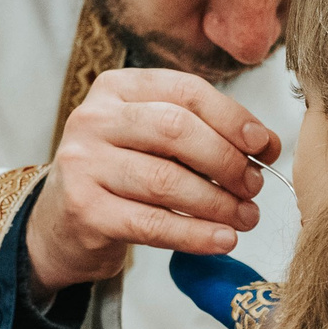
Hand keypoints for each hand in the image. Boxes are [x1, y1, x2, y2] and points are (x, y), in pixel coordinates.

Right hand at [25, 68, 282, 292]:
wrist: (61, 223)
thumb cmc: (119, 176)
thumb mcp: (153, 139)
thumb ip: (203, 132)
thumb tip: (265, 144)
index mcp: (116, 88)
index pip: (186, 91)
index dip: (234, 118)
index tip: (264, 145)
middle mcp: (93, 119)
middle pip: (177, 130)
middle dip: (227, 161)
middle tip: (254, 186)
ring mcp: (83, 164)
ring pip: (167, 180)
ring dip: (218, 203)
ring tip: (245, 217)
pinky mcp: (83, 210)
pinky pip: (152, 224)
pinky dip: (195, 234)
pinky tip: (222, 240)